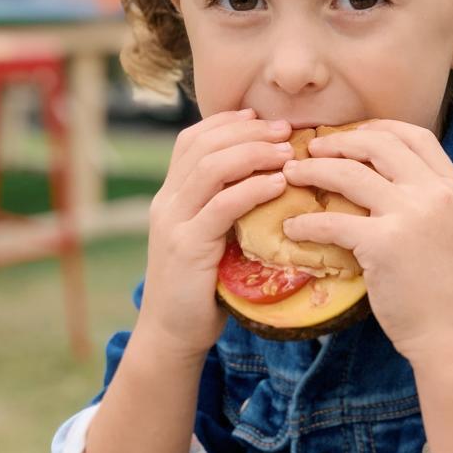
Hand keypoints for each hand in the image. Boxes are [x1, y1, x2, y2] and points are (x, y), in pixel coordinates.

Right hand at [138, 109, 292, 356]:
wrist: (172, 334)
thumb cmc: (202, 289)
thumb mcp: (211, 239)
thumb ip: (227, 211)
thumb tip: (272, 183)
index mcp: (170, 196)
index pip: (191, 140)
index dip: (226, 122)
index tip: (261, 118)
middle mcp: (167, 203)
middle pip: (203, 146)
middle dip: (247, 131)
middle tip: (284, 130)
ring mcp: (173, 223)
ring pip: (210, 168)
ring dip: (252, 153)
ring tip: (286, 152)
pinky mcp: (186, 247)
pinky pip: (221, 206)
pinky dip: (252, 189)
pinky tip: (278, 184)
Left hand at [281, 121, 452, 358]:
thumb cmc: (449, 292)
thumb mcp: (451, 231)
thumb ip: (427, 203)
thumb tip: (384, 184)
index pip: (415, 136)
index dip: (378, 128)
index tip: (351, 134)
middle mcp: (435, 194)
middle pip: (379, 144)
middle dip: (339, 142)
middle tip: (311, 149)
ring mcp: (410, 216)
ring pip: (349, 173)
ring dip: (312, 170)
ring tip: (290, 175)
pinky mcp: (383, 244)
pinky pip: (332, 221)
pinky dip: (306, 222)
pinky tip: (292, 228)